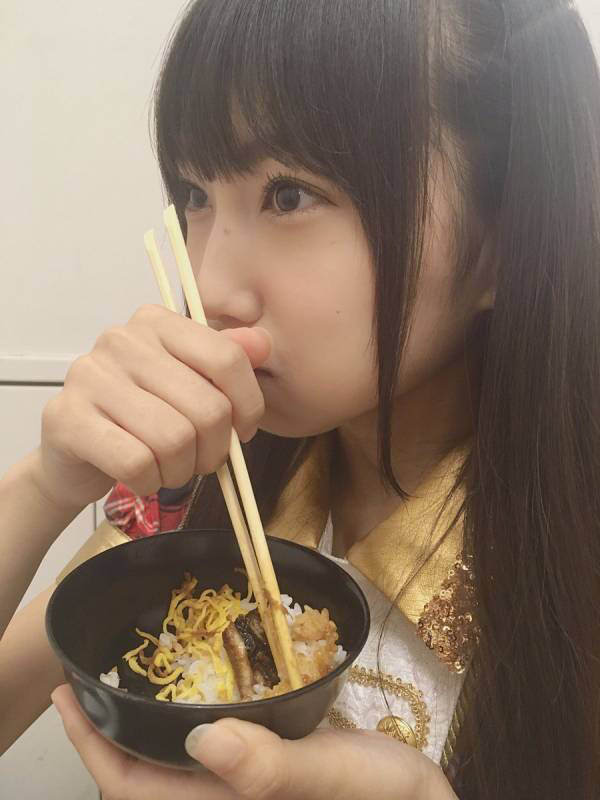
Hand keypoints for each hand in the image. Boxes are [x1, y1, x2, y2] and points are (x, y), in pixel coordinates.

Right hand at [36, 305, 269, 510]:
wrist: (73, 454)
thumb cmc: (139, 417)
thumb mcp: (188, 383)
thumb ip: (226, 361)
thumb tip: (262, 343)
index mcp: (156, 323)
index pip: (227, 358)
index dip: (248, 405)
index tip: (241, 432)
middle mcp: (121, 340)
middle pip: (207, 406)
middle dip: (214, 449)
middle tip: (201, 461)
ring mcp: (89, 376)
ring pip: (174, 439)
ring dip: (181, 470)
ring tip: (170, 469)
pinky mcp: (67, 418)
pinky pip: (137, 462)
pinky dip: (149, 481)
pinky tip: (143, 476)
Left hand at [52, 684, 456, 799]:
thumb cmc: (383, 794)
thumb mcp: (336, 775)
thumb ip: (272, 767)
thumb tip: (201, 739)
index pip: (135, 793)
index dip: (93, 749)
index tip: (69, 697)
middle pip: (140, 784)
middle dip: (106, 737)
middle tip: (88, 680)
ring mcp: (239, 795)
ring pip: (166, 772)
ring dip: (137, 731)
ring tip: (124, 681)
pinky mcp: (257, 780)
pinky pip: (199, 758)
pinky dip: (177, 728)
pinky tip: (184, 696)